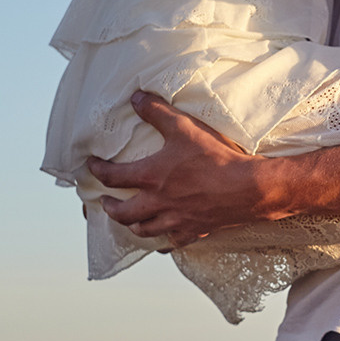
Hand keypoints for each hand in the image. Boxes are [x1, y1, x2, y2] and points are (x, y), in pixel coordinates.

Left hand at [86, 92, 271, 244]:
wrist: (248, 188)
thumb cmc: (216, 158)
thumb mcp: (185, 128)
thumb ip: (157, 112)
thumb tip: (135, 98)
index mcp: (151, 177)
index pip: (112, 177)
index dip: (97, 170)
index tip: (91, 166)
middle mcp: (158, 203)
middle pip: (122, 213)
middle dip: (110, 208)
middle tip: (105, 202)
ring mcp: (175, 220)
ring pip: (143, 230)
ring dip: (132, 225)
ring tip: (130, 219)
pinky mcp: (194, 231)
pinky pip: (172, 242)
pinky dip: (163, 240)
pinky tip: (164, 237)